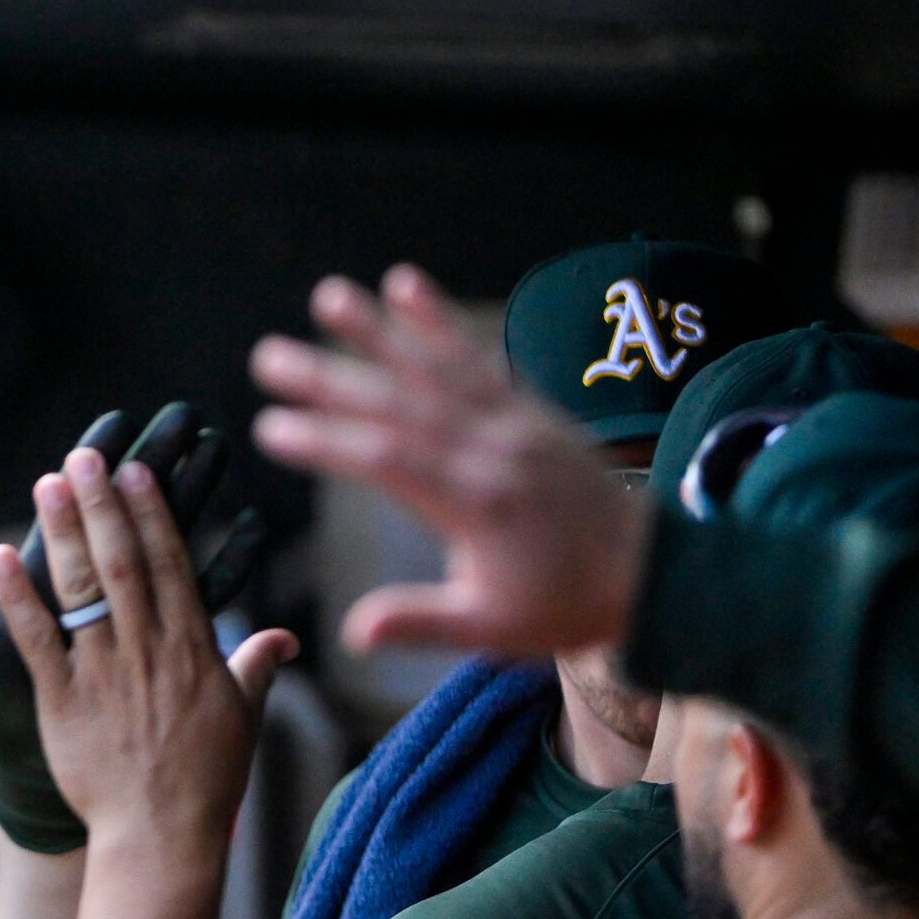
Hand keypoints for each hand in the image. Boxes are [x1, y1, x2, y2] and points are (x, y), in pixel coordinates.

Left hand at [0, 403, 266, 854]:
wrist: (161, 838)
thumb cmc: (205, 783)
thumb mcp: (243, 719)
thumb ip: (256, 669)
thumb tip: (284, 638)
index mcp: (191, 648)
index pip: (169, 564)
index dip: (150, 512)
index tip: (136, 469)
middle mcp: (147, 650)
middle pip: (123, 561)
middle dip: (103, 503)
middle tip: (86, 454)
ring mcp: (103, 673)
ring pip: (82, 589)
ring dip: (63, 532)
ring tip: (48, 484)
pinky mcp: (63, 702)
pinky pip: (37, 640)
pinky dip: (17, 597)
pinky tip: (0, 556)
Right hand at [249, 264, 645, 654]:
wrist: (650, 574)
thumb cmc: (562, 606)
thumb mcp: (492, 629)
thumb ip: (421, 622)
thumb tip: (353, 633)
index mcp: (481, 503)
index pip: (391, 462)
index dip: (328, 443)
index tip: (272, 429)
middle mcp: (496, 450)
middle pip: (401, 404)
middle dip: (330, 378)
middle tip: (268, 357)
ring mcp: (515, 423)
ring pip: (437, 368)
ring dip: (379, 330)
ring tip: (329, 296)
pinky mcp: (528, 408)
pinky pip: (478, 358)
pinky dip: (439, 322)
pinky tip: (404, 285)